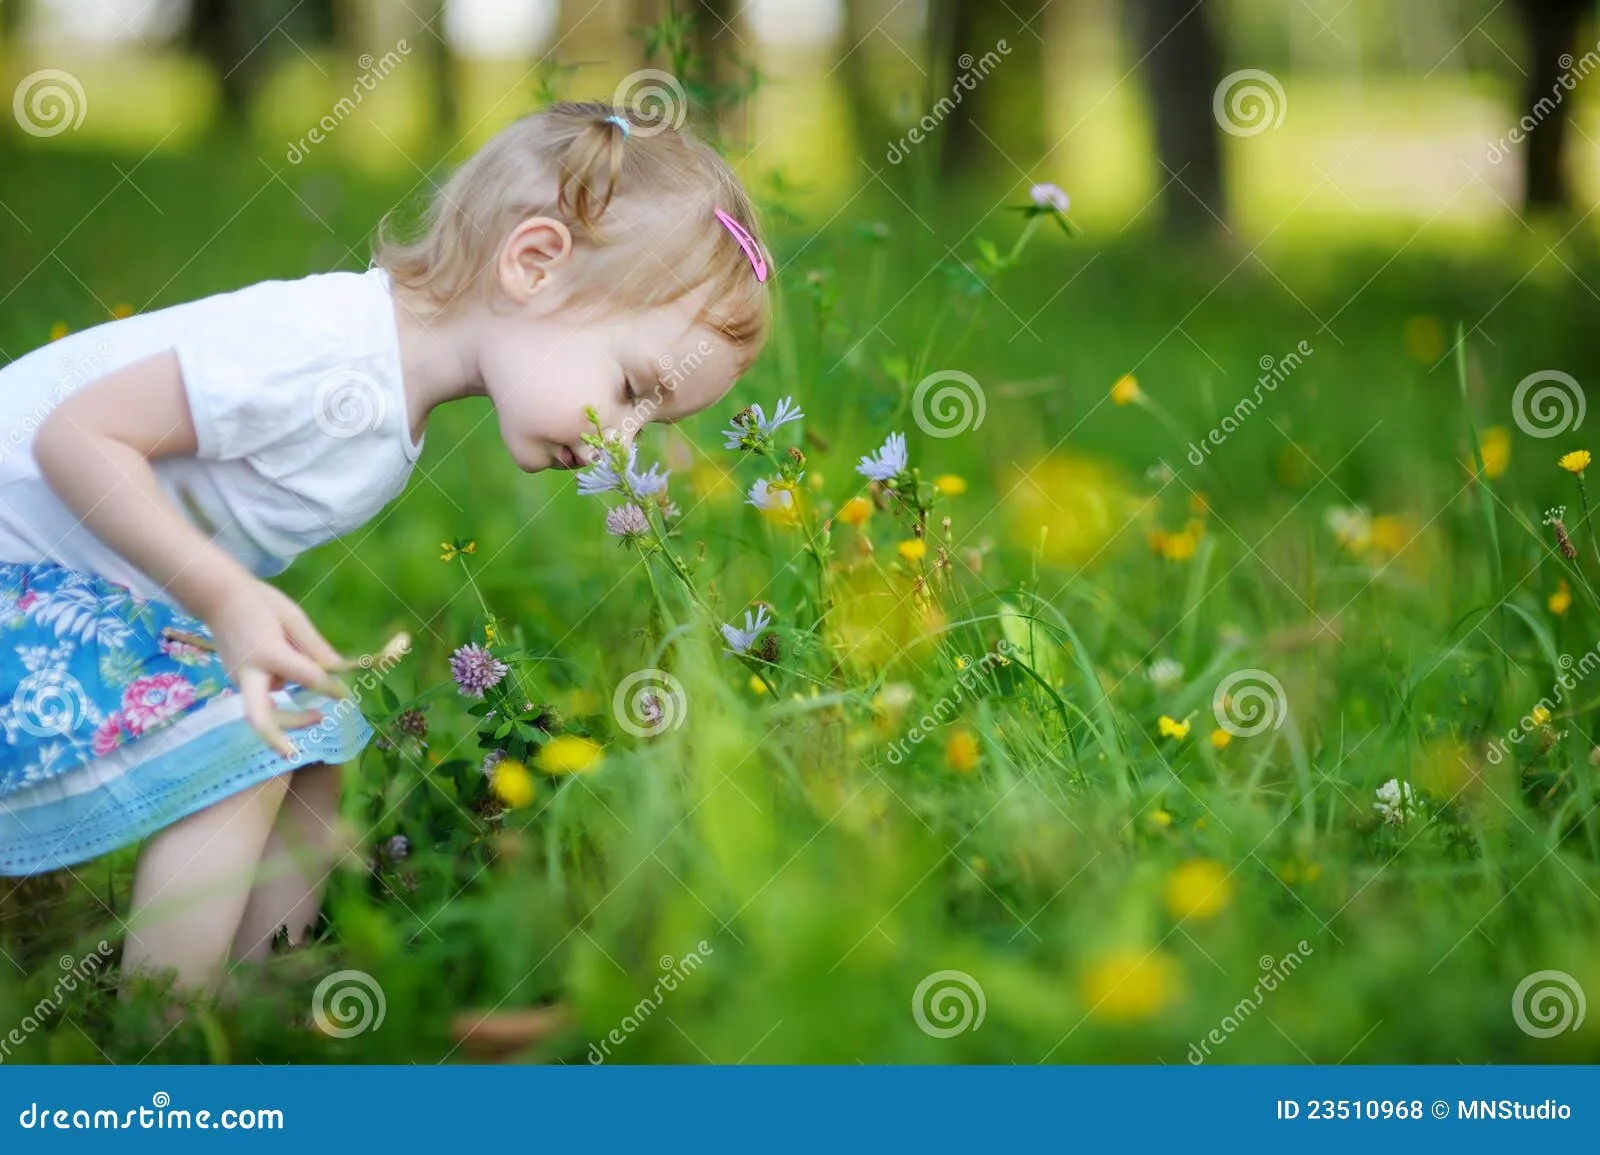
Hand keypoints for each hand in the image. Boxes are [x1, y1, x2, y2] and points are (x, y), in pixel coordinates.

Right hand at [202, 578, 351, 758]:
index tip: (346, 695)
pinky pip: (264, 694)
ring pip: (263, 710)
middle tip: (294, 755)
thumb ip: (315, 647)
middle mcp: (249, 673)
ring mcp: (239, 679)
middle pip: (259, 717)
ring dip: (289, 717)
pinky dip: (281, 696)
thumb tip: (339, 669)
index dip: (330, 687)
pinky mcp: (237, 680)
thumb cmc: (260, 603)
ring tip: (317, 715)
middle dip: (276, 738)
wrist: (217, 598)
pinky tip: (295, 681)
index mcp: (267, 653)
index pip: (306, 677)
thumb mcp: (293, 617)